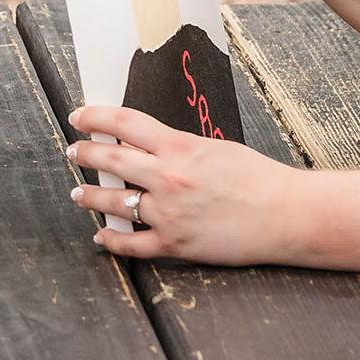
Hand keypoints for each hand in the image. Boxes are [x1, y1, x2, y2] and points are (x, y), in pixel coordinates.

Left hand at [66, 104, 299, 264]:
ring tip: (77, 193)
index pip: (124, 123)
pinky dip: (112, 240)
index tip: (79, 115)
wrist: (286, 214)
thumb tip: (145, 145)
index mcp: (179, 148)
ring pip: (113, 203)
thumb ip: (178, 148)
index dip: (95, 117)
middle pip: (110, 160)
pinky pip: (132, 244)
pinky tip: (101, 234)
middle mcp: (167, 178)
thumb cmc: (258, 178)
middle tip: (73, 151)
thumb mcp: (214, 148)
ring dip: (89, 196)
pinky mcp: (175, 244)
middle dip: (85, 154)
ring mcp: (169, 213)